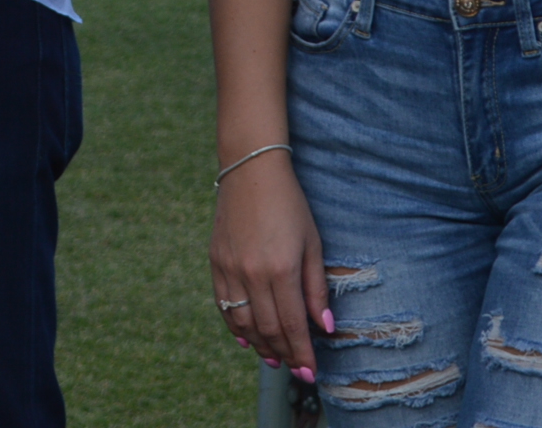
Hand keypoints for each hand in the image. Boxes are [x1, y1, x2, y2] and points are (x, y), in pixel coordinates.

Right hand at [210, 151, 326, 382]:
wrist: (251, 170)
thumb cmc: (290, 204)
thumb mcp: (312, 243)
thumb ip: (316, 288)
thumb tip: (325, 327)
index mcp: (281, 268)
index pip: (292, 324)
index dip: (302, 352)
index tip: (310, 371)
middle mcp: (252, 273)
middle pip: (268, 328)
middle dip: (284, 353)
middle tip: (296, 370)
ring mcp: (230, 268)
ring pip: (243, 323)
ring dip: (260, 345)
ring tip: (274, 358)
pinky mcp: (216, 262)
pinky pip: (224, 305)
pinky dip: (236, 327)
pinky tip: (247, 339)